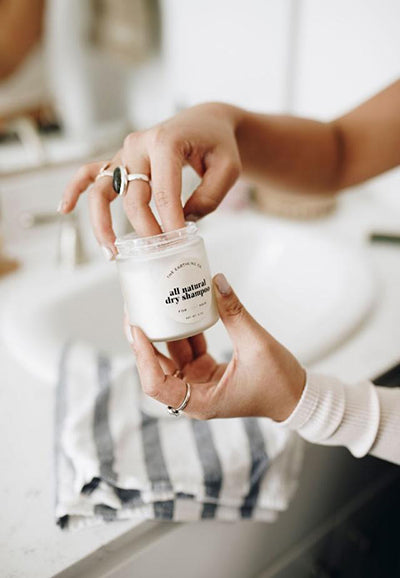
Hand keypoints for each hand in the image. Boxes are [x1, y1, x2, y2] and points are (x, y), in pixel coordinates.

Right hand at [60, 103, 241, 256]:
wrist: (205, 123)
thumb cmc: (218, 144)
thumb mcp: (228, 169)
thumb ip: (209, 198)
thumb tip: (182, 222)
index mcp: (166, 142)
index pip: (164, 193)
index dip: (171, 222)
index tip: (179, 243)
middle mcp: (139, 145)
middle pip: (134, 198)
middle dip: (146, 229)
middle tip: (160, 251)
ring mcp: (125, 152)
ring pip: (102, 190)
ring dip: (102, 222)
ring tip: (111, 251)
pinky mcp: (120, 160)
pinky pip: (90, 173)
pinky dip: (75, 190)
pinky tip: (64, 209)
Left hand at [126, 273, 305, 421]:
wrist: (296, 397)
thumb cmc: (279, 383)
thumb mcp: (257, 345)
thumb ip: (234, 313)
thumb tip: (217, 281)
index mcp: (200, 400)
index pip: (156, 383)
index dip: (143, 356)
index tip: (137, 327)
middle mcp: (193, 394)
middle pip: (156, 367)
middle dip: (144, 339)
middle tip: (134, 309)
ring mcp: (198, 383)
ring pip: (170, 356)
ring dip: (162, 331)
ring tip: (152, 304)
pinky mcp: (205, 372)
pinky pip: (187, 350)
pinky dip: (184, 331)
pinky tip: (179, 309)